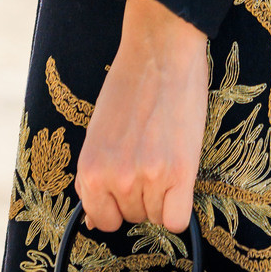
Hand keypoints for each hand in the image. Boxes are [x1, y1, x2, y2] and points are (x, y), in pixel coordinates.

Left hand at [76, 0, 208, 234]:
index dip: (117, 204)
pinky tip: (180, 182)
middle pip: (133, 217)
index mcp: (90, 169)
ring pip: (157, 217)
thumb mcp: (98, 133)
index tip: (128, 184)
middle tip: (149, 158)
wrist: (159, 51)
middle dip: (141, 195)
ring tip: (165, 155)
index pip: (103, 219)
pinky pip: (177, 220)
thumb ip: (96, 176)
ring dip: (163, 196)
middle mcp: (115, 178)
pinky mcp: (180, 172)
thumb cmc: (128, 86)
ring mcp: (148, 177)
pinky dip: (179, 209)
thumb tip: (96, 219)